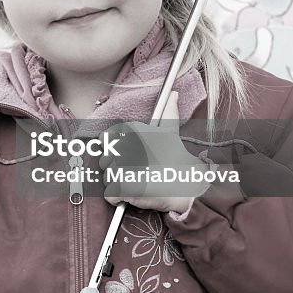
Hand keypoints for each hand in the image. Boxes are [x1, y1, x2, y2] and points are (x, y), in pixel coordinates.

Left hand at [99, 91, 208, 213]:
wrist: (187, 188)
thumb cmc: (177, 160)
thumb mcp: (171, 133)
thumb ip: (168, 113)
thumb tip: (173, 94)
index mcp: (133, 133)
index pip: (106, 138)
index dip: (112, 148)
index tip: (123, 155)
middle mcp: (125, 147)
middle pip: (105, 160)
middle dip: (116, 167)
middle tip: (136, 171)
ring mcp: (123, 168)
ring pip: (107, 177)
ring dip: (118, 183)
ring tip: (138, 182)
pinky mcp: (123, 188)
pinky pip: (110, 194)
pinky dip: (118, 198)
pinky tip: (133, 194)